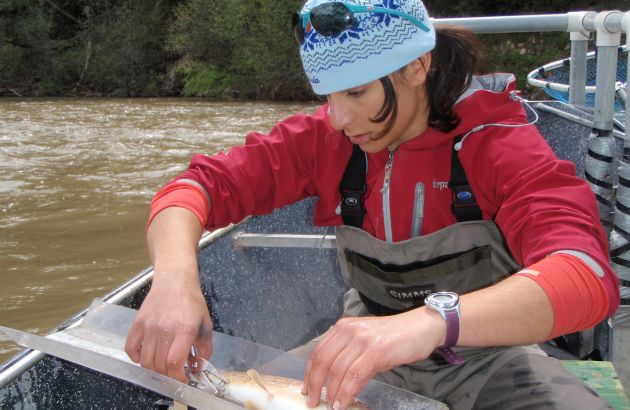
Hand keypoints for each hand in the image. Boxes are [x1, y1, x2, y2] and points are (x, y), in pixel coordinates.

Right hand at [124, 275, 212, 382]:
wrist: (174, 281)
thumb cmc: (191, 302)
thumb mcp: (206, 324)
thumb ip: (204, 348)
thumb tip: (197, 368)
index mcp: (184, 329)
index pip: (174, 363)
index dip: (178, 377)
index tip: (182, 378)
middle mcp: (165, 329)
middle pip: (160, 365)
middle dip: (168, 374)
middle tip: (174, 370)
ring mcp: (148, 326)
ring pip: (146, 361)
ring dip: (154, 368)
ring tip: (163, 363)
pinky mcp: (137, 324)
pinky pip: (130, 349)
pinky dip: (137, 358)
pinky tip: (147, 354)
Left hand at [301, 308, 443, 409]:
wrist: (422, 328)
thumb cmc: (395, 338)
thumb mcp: (367, 345)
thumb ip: (351, 360)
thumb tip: (337, 385)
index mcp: (343, 327)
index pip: (319, 351)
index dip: (309, 372)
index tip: (306, 388)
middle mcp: (349, 330)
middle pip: (323, 361)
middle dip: (314, 384)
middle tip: (312, 401)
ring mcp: (362, 339)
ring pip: (337, 370)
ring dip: (331, 392)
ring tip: (329, 407)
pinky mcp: (375, 350)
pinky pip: (354, 375)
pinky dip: (345, 392)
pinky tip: (342, 403)